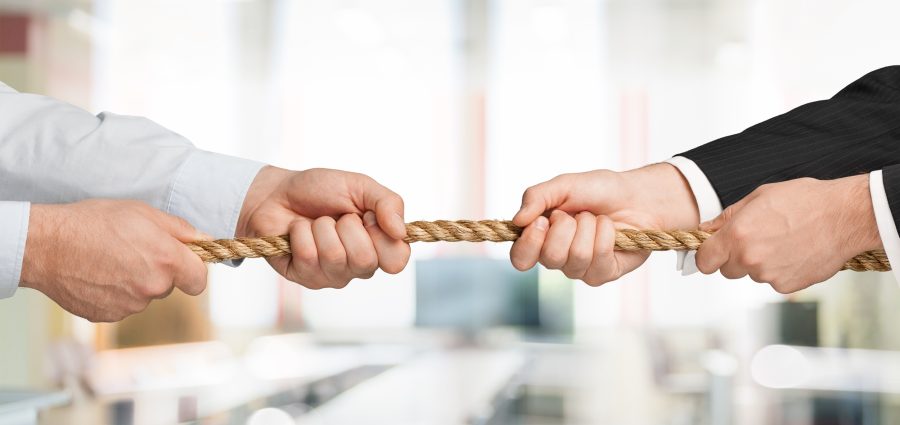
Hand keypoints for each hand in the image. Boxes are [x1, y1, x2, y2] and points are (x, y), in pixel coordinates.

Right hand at [20, 200, 208, 321]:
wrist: (47, 245)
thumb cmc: (94, 222)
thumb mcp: (143, 212)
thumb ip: (180, 230)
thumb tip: (203, 240)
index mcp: (166, 260)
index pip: (199, 281)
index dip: (193, 271)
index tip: (183, 263)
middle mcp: (152, 287)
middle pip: (169, 286)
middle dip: (159, 271)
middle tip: (133, 250)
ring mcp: (129, 305)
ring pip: (144, 295)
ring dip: (135, 282)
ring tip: (109, 260)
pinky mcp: (108, 316)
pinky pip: (121, 305)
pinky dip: (114, 294)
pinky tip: (97, 275)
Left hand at [236, 167, 409, 288]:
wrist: (277, 192)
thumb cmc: (320, 190)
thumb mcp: (360, 185)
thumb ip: (389, 203)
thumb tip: (401, 231)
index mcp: (378, 246)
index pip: (397, 261)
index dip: (382, 236)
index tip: (366, 215)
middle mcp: (358, 266)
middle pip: (365, 260)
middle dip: (347, 227)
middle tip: (337, 217)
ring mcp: (332, 275)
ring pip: (335, 258)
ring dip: (321, 228)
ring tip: (315, 222)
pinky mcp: (305, 277)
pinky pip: (308, 257)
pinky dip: (300, 233)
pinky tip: (297, 231)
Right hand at [510, 163, 699, 284]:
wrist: (636, 195)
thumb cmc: (598, 190)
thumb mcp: (563, 184)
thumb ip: (536, 197)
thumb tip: (517, 220)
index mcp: (540, 238)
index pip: (520, 258)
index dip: (529, 243)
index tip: (542, 221)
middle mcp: (557, 258)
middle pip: (549, 257)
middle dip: (566, 227)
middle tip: (577, 214)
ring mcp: (580, 269)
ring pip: (577, 257)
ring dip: (589, 227)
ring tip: (596, 218)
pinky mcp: (603, 274)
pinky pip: (599, 258)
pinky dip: (606, 235)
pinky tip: (610, 229)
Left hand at [695, 175, 882, 292]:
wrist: (844, 216)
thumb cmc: (803, 200)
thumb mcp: (759, 197)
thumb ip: (727, 217)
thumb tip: (706, 229)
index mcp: (737, 235)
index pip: (705, 261)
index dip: (708, 256)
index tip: (714, 251)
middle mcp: (750, 258)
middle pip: (727, 270)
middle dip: (735, 258)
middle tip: (757, 239)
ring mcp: (769, 275)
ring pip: (752, 275)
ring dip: (760, 263)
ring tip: (783, 241)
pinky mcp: (788, 286)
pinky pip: (774, 282)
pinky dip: (781, 271)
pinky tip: (795, 252)